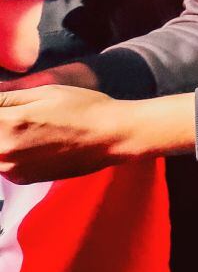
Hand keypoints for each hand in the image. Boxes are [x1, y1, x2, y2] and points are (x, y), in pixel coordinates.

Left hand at [0, 84, 140, 181]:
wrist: (112, 137)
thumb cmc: (83, 108)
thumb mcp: (45, 92)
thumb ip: (7, 97)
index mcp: (8, 124)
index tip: (7, 106)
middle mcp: (3, 151)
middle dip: (2, 123)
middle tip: (23, 117)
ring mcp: (11, 169)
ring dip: (2, 138)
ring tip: (28, 127)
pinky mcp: (21, 178)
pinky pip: (1, 163)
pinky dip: (6, 152)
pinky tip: (29, 140)